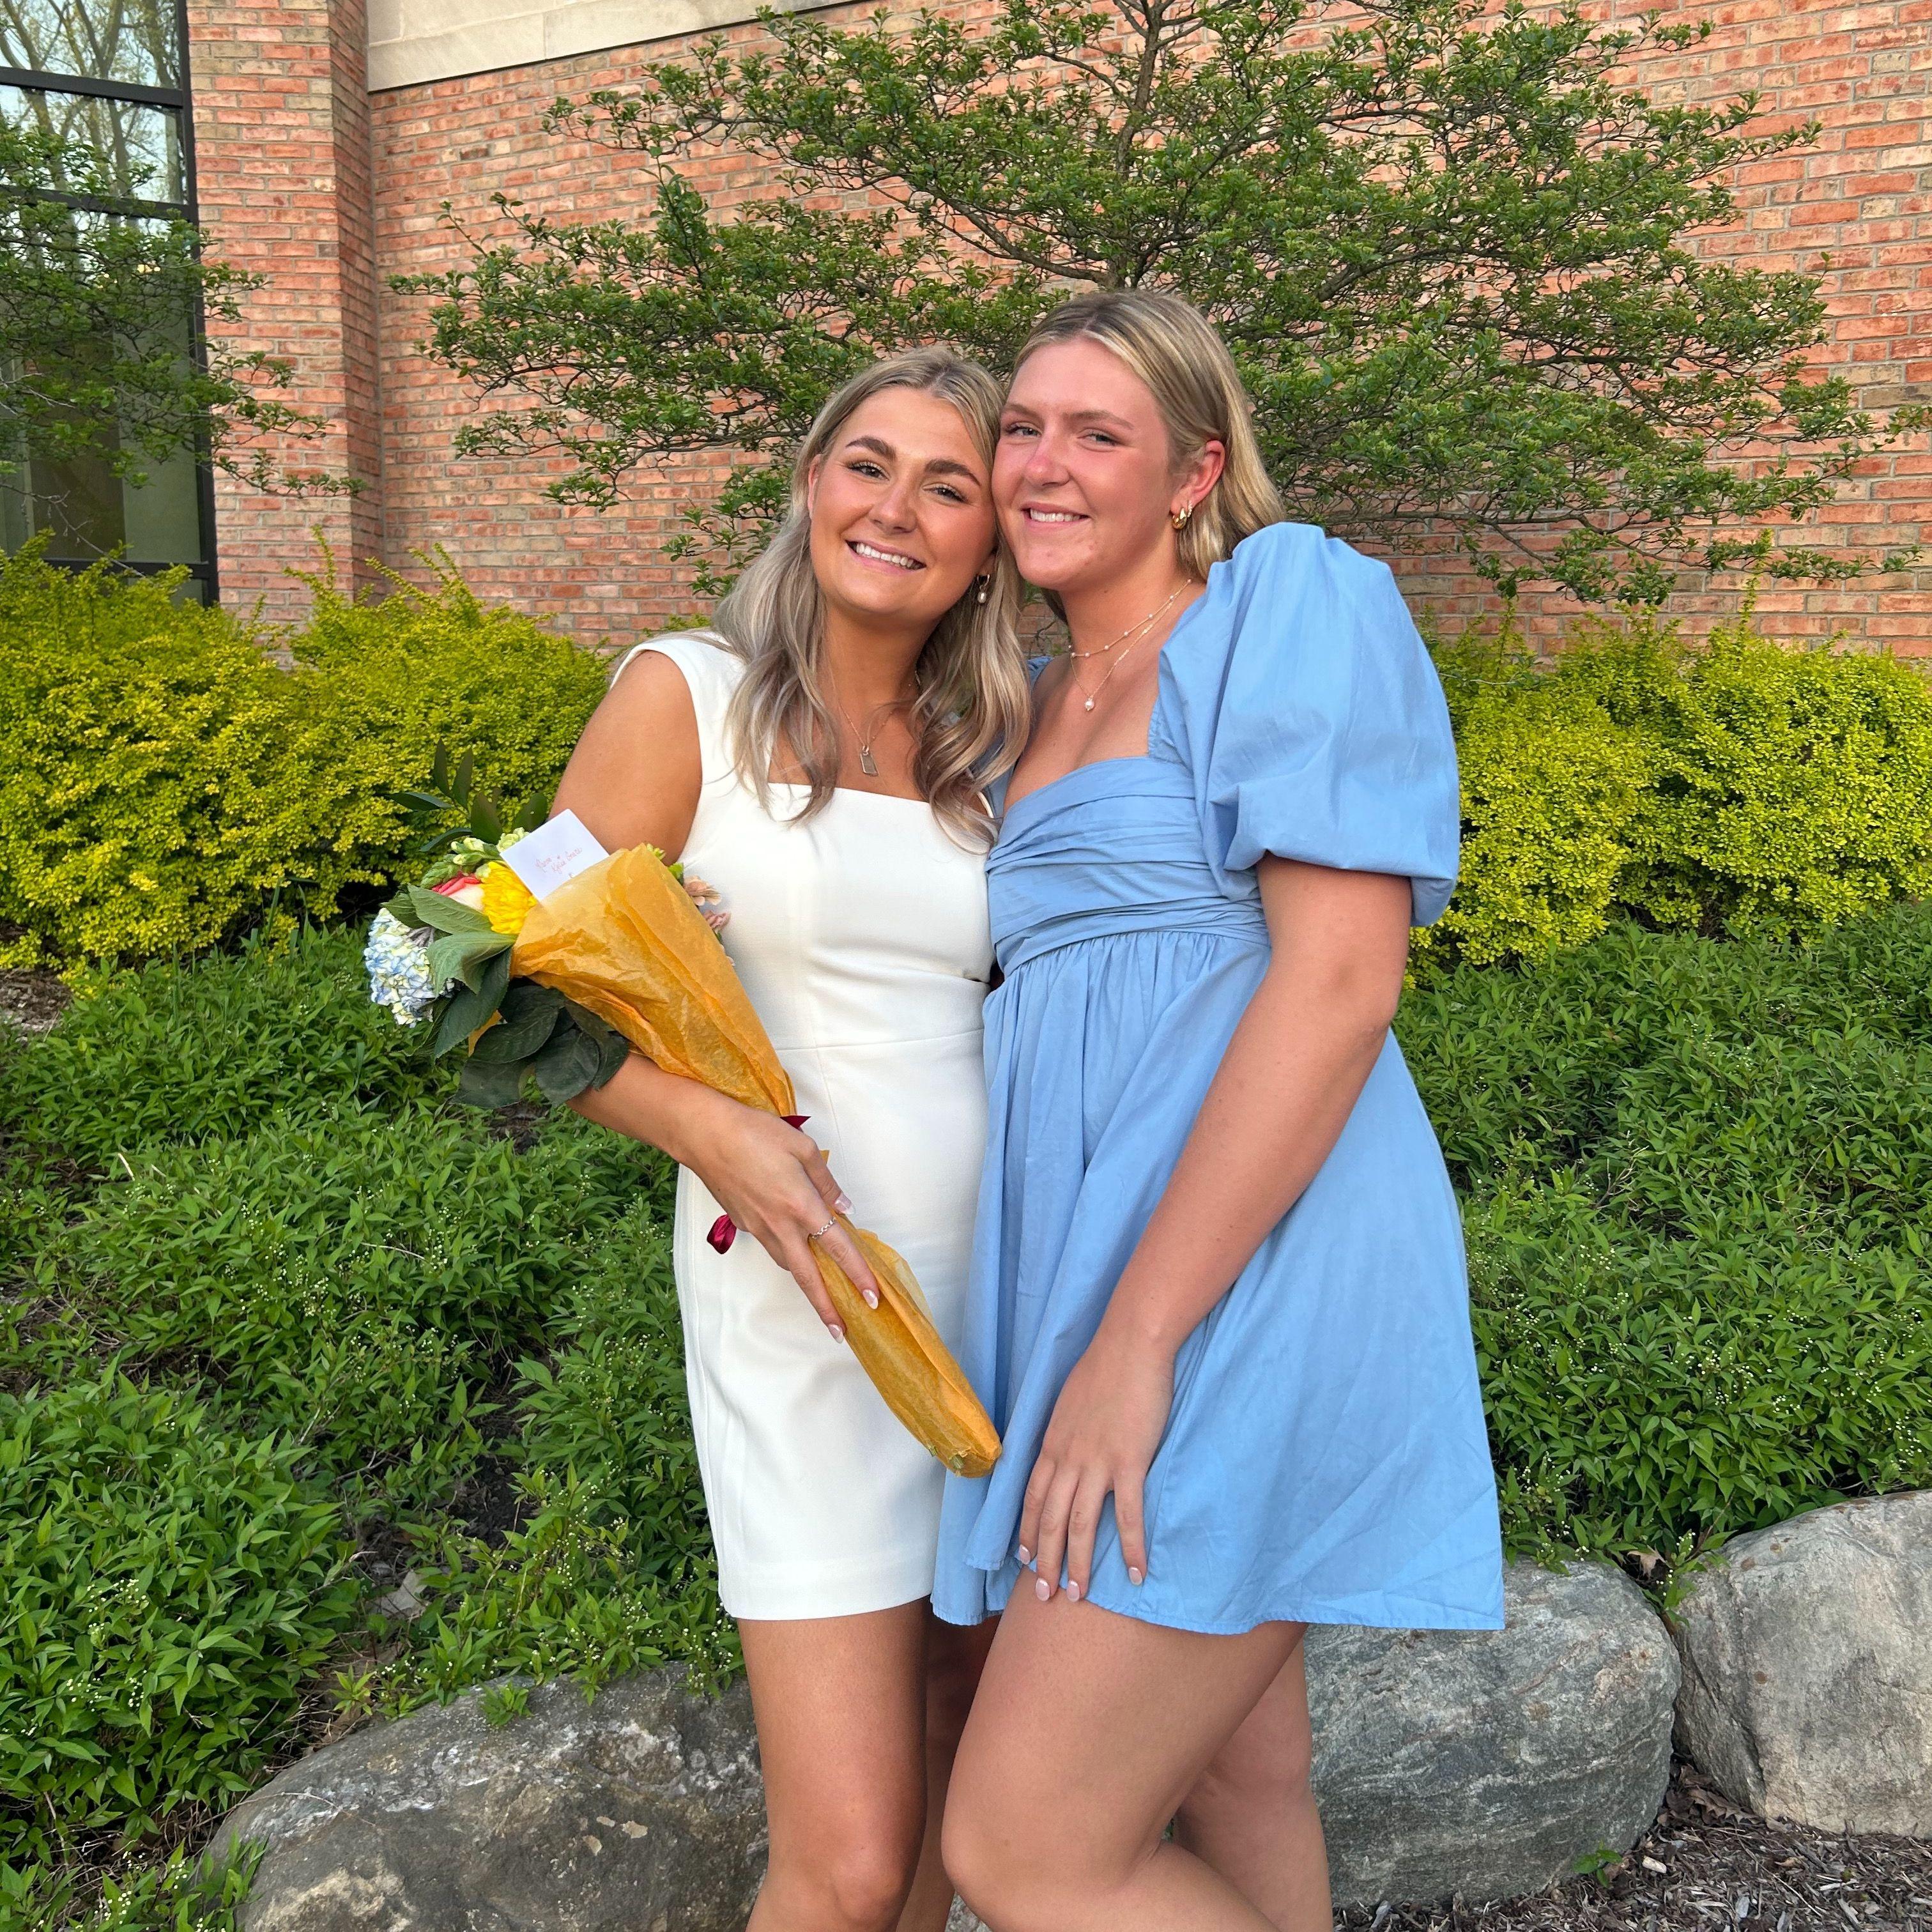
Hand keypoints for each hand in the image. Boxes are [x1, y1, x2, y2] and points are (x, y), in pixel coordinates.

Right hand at [681, 1091, 879, 1339]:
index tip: (872, 1297)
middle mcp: (781, 1225)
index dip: (858, 1274)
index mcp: (801, 1205)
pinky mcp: (742, 1224)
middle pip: (807, 1277)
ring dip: (806, 1282)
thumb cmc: (754, 1133)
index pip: (838, 1247)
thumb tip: (844, 1207)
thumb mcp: (802, 1147)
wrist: (704, 1135)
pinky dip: (787, 1255)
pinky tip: (795, 1248)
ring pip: (788, 1263)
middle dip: (826, 1307)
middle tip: (841, 1331)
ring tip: (824, 1294)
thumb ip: (827, 1181)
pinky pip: (771, 1246)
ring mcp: (758, 1228)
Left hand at [1017, 1327, 1172, 1604]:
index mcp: (1052, 1444)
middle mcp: (1067, 1459)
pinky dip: (1132, 1548)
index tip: (1024, 1558)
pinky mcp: (1129, 1463)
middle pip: (1049, 1520)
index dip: (1026, 1531)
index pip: (1031, 1497)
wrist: (1130, 1345)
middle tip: (1044, 1596)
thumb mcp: (1069, 1402)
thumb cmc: (1104, 1367)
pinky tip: (1137, 1573)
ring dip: (1078, 1565)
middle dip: (1044, 1561)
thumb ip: (1066, 1431)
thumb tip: (1065, 1448)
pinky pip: (1129, 1516)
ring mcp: (1097, 1463)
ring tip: (1078, 1596)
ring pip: (1079, 1526)